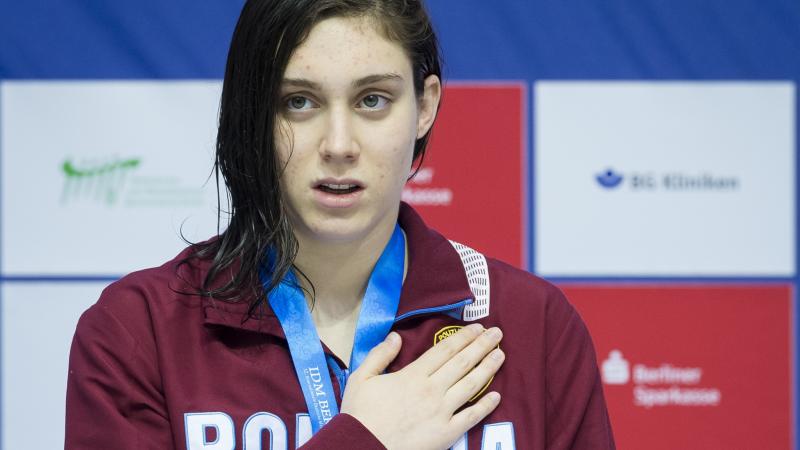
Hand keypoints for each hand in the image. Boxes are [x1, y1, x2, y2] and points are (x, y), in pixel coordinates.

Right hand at [340, 324, 504, 449]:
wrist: (361, 448)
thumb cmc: (359, 414)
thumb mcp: (362, 378)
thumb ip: (380, 355)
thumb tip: (396, 336)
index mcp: (413, 375)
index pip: (445, 350)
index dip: (463, 337)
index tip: (477, 327)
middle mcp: (432, 390)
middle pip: (463, 363)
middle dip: (482, 346)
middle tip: (497, 333)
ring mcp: (442, 412)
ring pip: (471, 385)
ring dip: (488, 368)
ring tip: (500, 355)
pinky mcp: (446, 433)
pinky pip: (471, 417)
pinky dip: (486, 406)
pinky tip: (497, 395)